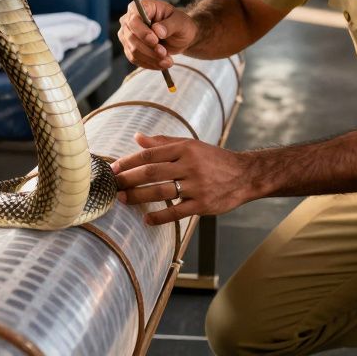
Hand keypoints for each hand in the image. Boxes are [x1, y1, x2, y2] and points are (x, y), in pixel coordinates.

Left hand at [112, 133, 253, 224]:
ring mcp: (196, 186)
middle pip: (151, 173)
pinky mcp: (202, 205)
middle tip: (112, 185)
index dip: (129, 162)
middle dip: (128, 179)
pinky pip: (176, 213)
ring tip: (123, 199)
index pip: (150, 154)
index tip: (114, 169)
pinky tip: (146, 219)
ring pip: (160, 192)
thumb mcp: (191, 145)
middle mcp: (190, 165)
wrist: (245, 175)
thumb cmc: (213, 159)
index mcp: (185, 148)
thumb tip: (137, 138)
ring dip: (138, 196)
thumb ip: (163, 142)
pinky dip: (159, 217)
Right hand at [117, 0, 197, 69]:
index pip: (134, 19)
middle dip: (149, 49)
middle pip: (131, 37)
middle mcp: (130, 19)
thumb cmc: (180, 24)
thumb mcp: (181, 22)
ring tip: (168, 61)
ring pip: (133, 50)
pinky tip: (161, 64)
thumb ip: (169, 25)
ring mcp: (127, 34)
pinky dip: (148, 64)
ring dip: (150, 58)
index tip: (155, 41)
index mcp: (143, 6)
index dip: (142, 32)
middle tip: (165, 54)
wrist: (180, 36)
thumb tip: (157, 30)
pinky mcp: (129, 47)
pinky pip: (134, 59)